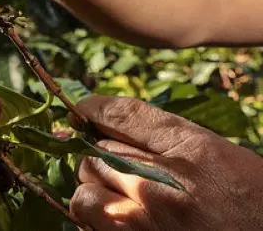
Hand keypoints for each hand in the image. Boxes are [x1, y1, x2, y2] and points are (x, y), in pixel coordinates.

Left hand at [70, 95, 262, 229]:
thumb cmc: (253, 204)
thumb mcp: (222, 158)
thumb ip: (172, 141)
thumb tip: (114, 127)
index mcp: (193, 150)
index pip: (125, 114)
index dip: (95, 108)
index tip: (82, 109)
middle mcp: (163, 183)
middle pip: (98, 151)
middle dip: (101, 157)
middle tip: (118, 169)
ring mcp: (145, 219)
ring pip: (85, 189)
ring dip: (93, 191)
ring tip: (115, 198)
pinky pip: (89, 223)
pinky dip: (95, 220)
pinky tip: (116, 220)